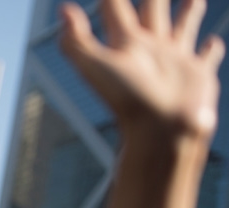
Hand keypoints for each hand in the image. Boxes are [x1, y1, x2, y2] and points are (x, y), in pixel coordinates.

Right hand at [60, 0, 223, 137]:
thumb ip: (75, 42)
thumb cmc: (127, 101)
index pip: (115, 6)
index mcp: (129, 40)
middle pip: (154, 7)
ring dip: (188, 11)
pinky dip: (210, 49)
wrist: (167, 126)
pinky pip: (208, 55)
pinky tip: (213, 44)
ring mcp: (181, 56)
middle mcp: (157, 42)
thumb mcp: (92, 70)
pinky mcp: (200, 74)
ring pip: (186, 25)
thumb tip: (64, 9)